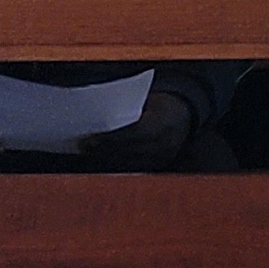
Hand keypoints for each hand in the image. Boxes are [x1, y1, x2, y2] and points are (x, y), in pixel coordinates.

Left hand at [74, 90, 199, 170]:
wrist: (186, 114)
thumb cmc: (161, 103)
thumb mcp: (148, 101)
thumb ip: (128, 110)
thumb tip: (98, 117)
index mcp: (162, 122)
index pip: (132, 133)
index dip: (110, 138)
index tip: (90, 138)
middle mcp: (164, 142)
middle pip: (128, 149)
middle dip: (103, 149)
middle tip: (82, 145)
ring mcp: (163, 156)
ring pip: (129, 160)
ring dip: (106, 157)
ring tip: (88, 152)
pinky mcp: (160, 164)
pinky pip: (135, 166)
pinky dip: (117, 162)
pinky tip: (102, 157)